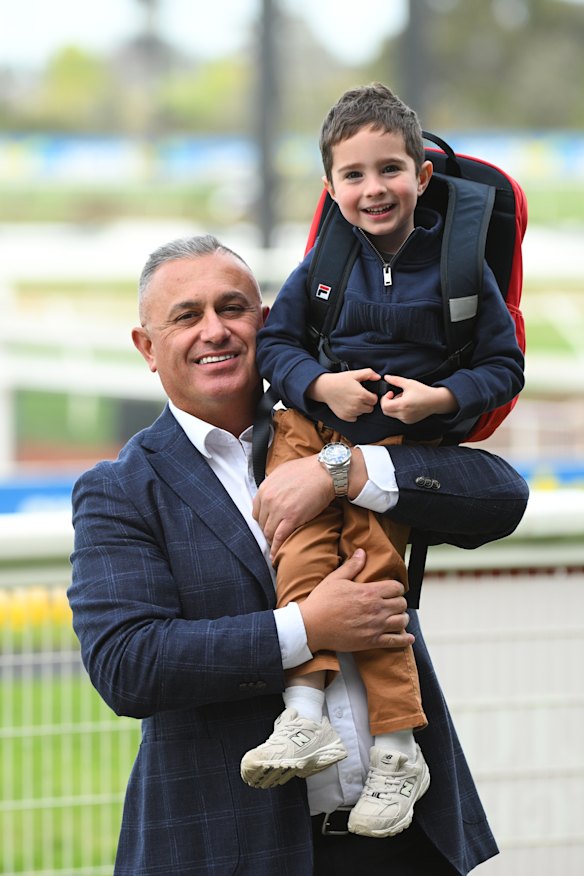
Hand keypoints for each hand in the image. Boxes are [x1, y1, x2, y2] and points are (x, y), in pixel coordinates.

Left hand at [253, 449, 368, 560]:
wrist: (325, 472)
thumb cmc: (308, 470)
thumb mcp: (282, 472)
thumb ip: (272, 485)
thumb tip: (271, 493)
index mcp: (264, 488)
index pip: (256, 512)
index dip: (264, 521)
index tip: (269, 525)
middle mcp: (268, 499)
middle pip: (262, 524)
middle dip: (268, 531)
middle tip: (275, 537)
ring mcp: (279, 509)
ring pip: (269, 533)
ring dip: (272, 541)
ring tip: (277, 547)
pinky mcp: (291, 518)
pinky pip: (279, 538)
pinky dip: (276, 549)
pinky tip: (276, 556)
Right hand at [299, 549, 413, 653]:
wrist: (311, 627)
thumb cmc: (321, 602)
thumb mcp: (335, 579)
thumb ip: (352, 566)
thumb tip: (362, 552)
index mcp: (369, 592)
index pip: (396, 587)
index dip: (396, 587)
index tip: (392, 590)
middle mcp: (376, 609)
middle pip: (402, 604)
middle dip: (399, 602)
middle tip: (393, 603)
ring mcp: (375, 626)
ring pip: (402, 621)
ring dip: (401, 618)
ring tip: (396, 617)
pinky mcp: (372, 641)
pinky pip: (396, 641)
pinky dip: (404, 639)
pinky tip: (407, 638)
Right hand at [308, 369, 379, 420]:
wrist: (325, 388)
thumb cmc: (339, 380)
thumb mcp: (354, 374)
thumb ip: (368, 374)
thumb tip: (378, 377)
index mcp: (361, 395)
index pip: (375, 400)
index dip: (372, 396)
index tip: (367, 393)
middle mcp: (357, 405)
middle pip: (370, 408)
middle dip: (367, 403)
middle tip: (360, 396)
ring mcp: (351, 412)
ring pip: (362, 413)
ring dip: (361, 408)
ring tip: (353, 400)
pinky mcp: (345, 416)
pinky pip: (355, 418)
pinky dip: (353, 413)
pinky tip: (349, 405)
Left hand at [380, 375, 457, 422]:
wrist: (436, 401)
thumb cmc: (423, 391)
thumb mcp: (409, 383)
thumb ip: (395, 380)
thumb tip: (386, 377)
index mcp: (403, 405)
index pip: (384, 406)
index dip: (384, 398)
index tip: (391, 392)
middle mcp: (403, 414)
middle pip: (386, 411)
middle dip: (387, 402)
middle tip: (395, 396)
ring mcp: (406, 419)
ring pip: (392, 414)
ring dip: (393, 406)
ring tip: (403, 399)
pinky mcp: (409, 421)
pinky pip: (398, 417)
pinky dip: (398, 411)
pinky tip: (406, 404)